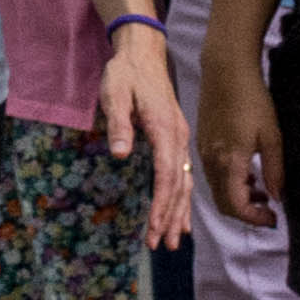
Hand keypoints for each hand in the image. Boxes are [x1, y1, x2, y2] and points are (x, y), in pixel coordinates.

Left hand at [98, 21, 195, 246]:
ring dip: (179, 212)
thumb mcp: (115, 93)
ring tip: (174, 241)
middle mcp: (178, 137)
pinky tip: (180, 216)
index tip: (155, 226)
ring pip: (185, 182)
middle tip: (162, 245)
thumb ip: (118, 123)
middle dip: (170, 216)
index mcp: (164, 129)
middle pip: (179, 184)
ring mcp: (180, 138)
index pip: (167, 174)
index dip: (162, 202)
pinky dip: (182, 197)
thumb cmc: (125, 73)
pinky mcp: (176, 139)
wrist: (143, 54)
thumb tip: (120, 154)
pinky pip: (183, 173)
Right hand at [196, 52, 280, 231]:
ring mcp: (204, 152)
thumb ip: (274, 170)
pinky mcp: (202, 143)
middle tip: (268, 209)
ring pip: (217, 189)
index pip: (236, 206)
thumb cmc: (252, 100)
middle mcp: (211, 161)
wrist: (225, 71)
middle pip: (223, 203)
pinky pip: (213, 174)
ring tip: (261, 189)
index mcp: (229, 162)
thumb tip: (277, 197)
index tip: (273, 217)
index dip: (255, 218)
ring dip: (238, 197)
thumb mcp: (272, 136)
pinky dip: (229, 182)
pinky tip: (247, 171)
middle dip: (246, 212)